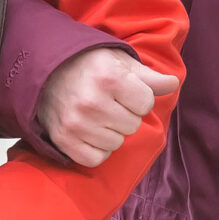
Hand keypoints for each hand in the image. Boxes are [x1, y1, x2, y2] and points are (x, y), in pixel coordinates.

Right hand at [36, 47, 179, 166]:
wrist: (44, 70)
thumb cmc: (87, 63)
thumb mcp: (120, 61)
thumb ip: (149, 76)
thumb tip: (174, 84)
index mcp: (109, 78)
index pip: (146, 104)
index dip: (138, 97)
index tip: (123, 90)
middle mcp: (92, 102)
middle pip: (133, 125)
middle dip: (125, 114)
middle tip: (107, 101)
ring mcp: (76, 123)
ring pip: (116, 143)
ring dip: (111, 131)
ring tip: (96, 114)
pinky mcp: (63, 140)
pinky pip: (96, 158)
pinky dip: (96, 149)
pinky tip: (89, 132)